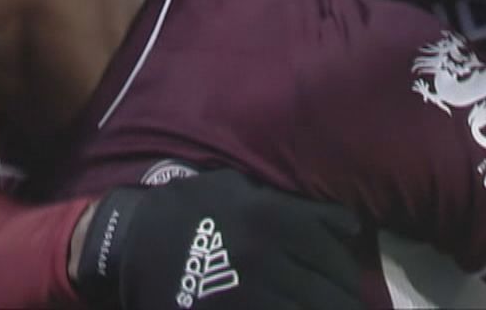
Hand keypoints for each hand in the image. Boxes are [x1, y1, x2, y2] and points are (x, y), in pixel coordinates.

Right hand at [71, 169, 364, 309]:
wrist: (132, 239)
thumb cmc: (190, 207)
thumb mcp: (240, 188)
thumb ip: (292, 206)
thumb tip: (348, 225)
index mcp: (273, 218)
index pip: (331, 250)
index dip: (346, 269)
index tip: (351, 281)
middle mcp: (268, 255)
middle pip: (328, 289)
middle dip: (346, 301)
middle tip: (354, 307)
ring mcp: (249, 291)